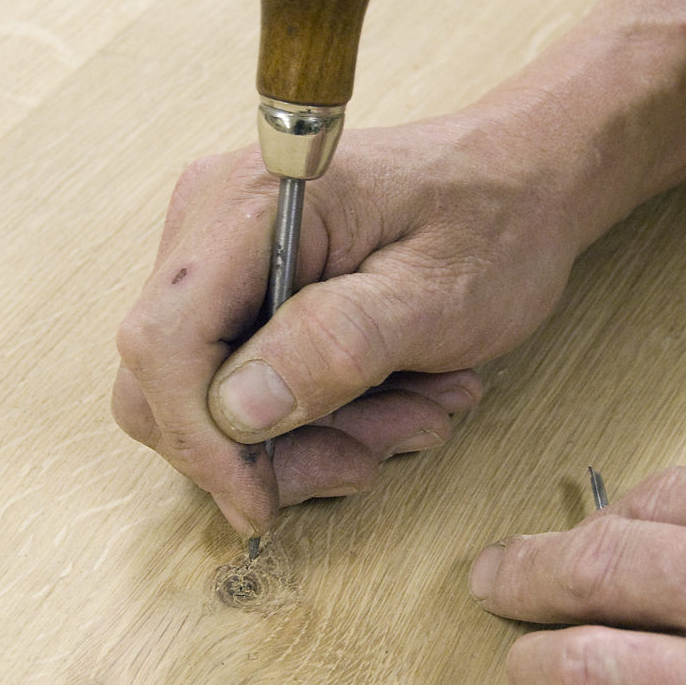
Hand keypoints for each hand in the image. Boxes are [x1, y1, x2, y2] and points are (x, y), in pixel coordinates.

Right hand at [113, 108, 576, 534]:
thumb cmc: (493, 221)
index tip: (258, 502)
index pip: (164, 342)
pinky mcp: (245, 289)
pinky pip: (245, 385)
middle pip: (171, 384)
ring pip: (212, 400)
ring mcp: (223, 258)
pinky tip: (392, 397)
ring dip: (310, 437)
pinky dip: (315, 415)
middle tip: (371, 456)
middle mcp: (213, 224)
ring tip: (414, 413)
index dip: (200, 440)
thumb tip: (237, 410)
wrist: (520, 182)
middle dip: (266, 449)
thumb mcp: (437, 295)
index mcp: (251, 206)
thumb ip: (336, 345)